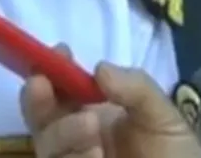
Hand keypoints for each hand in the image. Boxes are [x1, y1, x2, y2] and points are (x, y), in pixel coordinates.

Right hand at [20, 48, 200, 157]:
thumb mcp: (163, 119)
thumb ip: (136, 89)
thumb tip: (98, 68)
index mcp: (89, 115)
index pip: (58, 89)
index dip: (51, 68)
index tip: (59, 53)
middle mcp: (74, 139)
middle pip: (39, 116)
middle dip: (37, 98)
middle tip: (41, 84)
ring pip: (45, 145)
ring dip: (61, 131)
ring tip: (89, 125)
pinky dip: (73, 156)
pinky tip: (93, 154)